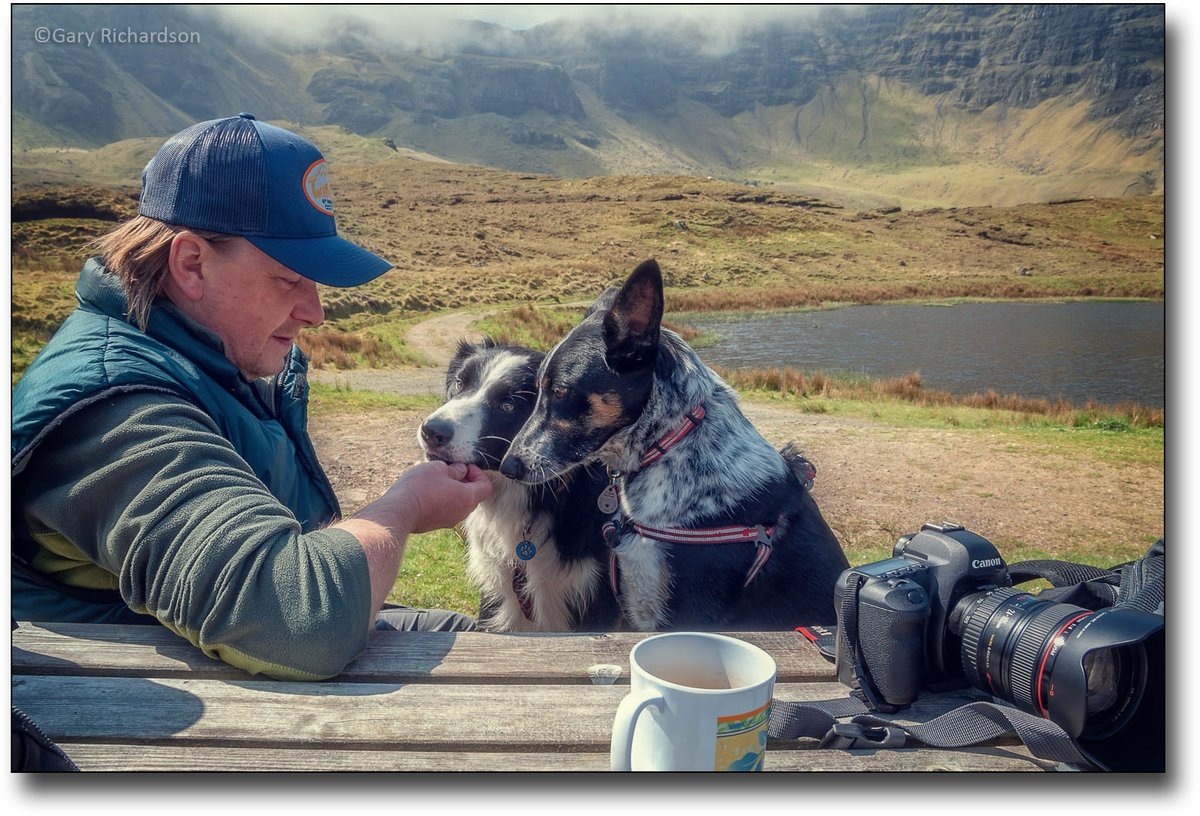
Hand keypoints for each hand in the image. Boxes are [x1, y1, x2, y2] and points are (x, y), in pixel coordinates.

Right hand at [338, 460, 492, 616]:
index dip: (478, 472)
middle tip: (449, 469)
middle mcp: (462, 512)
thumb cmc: (420, 487)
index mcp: (468, 498)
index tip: (465, 466)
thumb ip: (454, 469)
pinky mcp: (436, 524)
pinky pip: (444, 508)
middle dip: (463, 479)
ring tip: (433, 476)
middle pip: (472, 494)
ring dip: (450, 488)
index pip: (485, 486)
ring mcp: (449, 520)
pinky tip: (424, 487)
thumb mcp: (438, 468)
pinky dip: (440, 497)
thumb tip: (460, 471)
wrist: (399, 511)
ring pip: (457, 501)